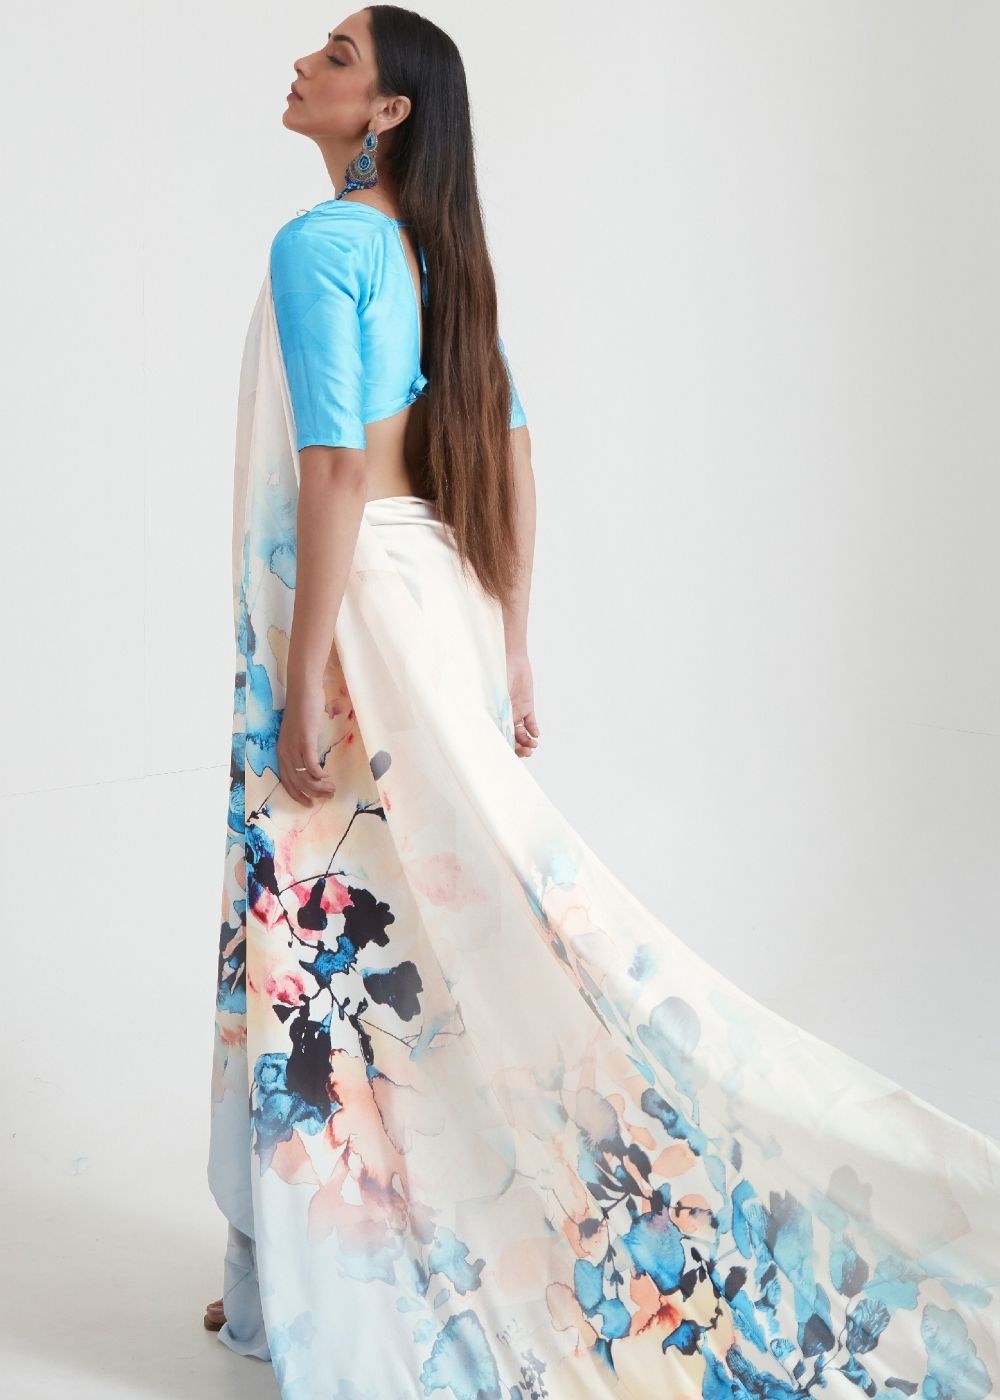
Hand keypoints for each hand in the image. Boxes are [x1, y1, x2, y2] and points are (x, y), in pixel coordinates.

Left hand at [277, 677, 336, 807]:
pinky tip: (326, 776)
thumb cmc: (304, 708)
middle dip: (311, 794)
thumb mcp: (301, 732)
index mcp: (282, 751)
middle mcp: (285, 751)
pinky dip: (318, 774)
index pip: (286, 781)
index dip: (297, 795)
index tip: (310, 803)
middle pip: (296, 782)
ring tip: (331, 789)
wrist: (303, 689)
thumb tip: (317, 759)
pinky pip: (310, 764)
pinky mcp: (305, 739)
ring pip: (304, 776)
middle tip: (327, 797)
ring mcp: (294, 745)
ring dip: (318, 786)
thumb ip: (305, 746)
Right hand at [506, 650, 539, 757]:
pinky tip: (535, 734)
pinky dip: (533, 730)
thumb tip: (501, 732)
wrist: (510, 659)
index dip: (505, 748)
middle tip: (527, 753)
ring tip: (533, 745)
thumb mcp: (496, 697)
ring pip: (522, 734)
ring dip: (527, 742)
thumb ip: (499, 714)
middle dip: (519, 749)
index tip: (512, 754)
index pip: (499, 737)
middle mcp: (504, 717)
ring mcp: (516, 712)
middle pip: (512, 739)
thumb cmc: (497, 676)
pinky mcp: (527, 706)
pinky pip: (530, 722)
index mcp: (494, 717)